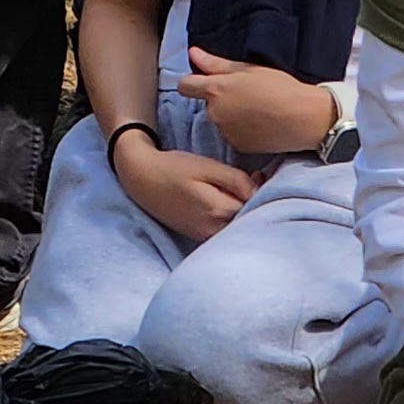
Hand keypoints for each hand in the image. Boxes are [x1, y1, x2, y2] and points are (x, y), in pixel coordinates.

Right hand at [109, 129, 255, 246]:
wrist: (142, 179)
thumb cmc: (175, 168)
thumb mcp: (208, 166)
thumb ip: (237, 180)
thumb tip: (260, 190)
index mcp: (219, 212)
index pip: (256, 205)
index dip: (262, 188)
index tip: (260, 174)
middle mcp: (214, 230)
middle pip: (248, 218)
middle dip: (256, 200)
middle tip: (254, 177)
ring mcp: (205, 236)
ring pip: (237, 225)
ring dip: (243, 208)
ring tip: (238, 186)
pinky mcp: (199, 236)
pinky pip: (224, 228)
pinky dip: (231, 215)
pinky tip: (226, 198)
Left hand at [177, 48, 338, 159]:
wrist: (304, 118)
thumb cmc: (280, 88)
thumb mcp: (249, 69)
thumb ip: (216, 64)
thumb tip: (193, 54)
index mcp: (216, 90)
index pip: (186, 86)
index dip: (193, 83)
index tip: (205, 82)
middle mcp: (215, 113)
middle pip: (207, 104)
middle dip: (220, 99)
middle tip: (246, 94)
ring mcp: (225, 132)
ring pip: (220, 120)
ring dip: (230, 115)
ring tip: (256, 110)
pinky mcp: (238, 147)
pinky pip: (232, 135)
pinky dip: (241, 130)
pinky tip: (260, 124)